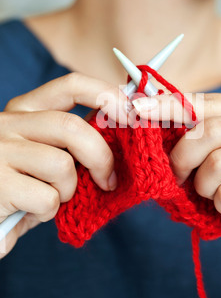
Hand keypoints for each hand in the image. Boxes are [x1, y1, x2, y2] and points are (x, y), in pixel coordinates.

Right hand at [0, 73, 128, 257]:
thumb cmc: (18, 186)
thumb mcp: (42, 154)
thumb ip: (71, 140)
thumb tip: (118, 128)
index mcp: (23, 110)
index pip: (71, 85)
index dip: (107, 95)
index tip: (131, 114)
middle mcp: (8, 124)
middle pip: (72, 127)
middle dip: (101, 157)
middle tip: (109, 180)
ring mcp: (0, 152)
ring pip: (61, 165)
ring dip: (69, 190)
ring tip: (51, 199)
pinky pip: (47, 198)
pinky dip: (49, 212)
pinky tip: (30, 212)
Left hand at [132, 93, 220, 265]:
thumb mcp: (210, 152)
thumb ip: (190, 128)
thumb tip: (144, 106)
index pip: (207, 102)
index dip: (170, 107)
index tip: (139, 108)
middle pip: (210, 131)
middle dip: (182, 157)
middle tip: (177, 175)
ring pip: (217, 164)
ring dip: (204, 186)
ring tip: (213, 194)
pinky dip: (220, 206)